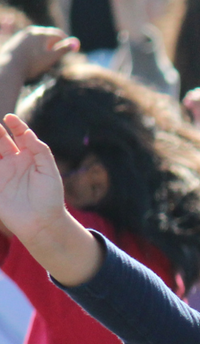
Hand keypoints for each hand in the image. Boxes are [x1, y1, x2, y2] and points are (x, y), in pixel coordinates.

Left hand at [0, 26, 78, 82]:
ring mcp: (23, 35)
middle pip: (48, 35)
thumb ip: (63, 50)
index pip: (58, 34)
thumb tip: (76, 42)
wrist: (10, 66)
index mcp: (42, 34)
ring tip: (45, 58)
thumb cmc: (32, 64)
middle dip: (54, 44)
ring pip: (38, 39)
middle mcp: (32, 31)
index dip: (66, 42)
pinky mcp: (17, 40)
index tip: (71, 49)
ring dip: (44, 46)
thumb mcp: (51, 58)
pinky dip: (34, 48)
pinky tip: (33, 58)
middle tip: (58, 54)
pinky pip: (29, 42)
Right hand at [0, 114, 102, 284]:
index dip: (16, 125)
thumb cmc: (50, 200)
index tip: (10, 118)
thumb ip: (41, 151)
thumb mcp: (50, 173)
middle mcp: (15, 162)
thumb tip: (28, 133)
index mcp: (30, 157)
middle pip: (1, 140)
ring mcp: (3, 173)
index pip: (20, 135)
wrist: (43, 224)